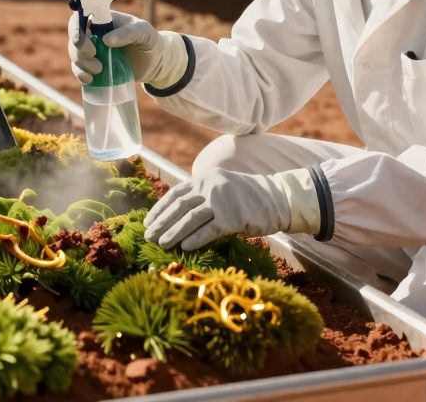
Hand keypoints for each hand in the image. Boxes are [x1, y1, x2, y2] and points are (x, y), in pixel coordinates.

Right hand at [67, 10, 187, 88]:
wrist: (156, 63)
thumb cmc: (150, 41)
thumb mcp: (144, 32)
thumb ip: (127, 33)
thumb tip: (106, 40)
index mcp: (103, 19)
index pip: (80, 17)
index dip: (75, 28)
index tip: (80, 40)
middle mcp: (94, 34)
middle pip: (74, 39)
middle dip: (79, 50)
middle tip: (94, 56)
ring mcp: (93, 51)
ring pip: (75, 55)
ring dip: (81, 64)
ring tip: (99, 70)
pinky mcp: (94, 67)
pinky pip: (80, 70)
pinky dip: (80, 75)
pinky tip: (90, 80)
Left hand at [143, 169, 293, 250]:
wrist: (277, 198)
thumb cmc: (246, 197)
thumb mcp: (221, 188)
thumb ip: (201, 196)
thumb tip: (175, 216)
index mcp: (204, 177)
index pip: (176, 194)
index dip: (160, 209)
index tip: (148, 222)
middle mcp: (210, 186)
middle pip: (179, 206)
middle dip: (162, 223)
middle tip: (149, 236)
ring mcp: (221, 201)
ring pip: (190, 219)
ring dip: (174, 233)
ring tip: (162, 244)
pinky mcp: (232, 217)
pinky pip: (208, 230)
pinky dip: (195, 239)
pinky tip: (185, 247)